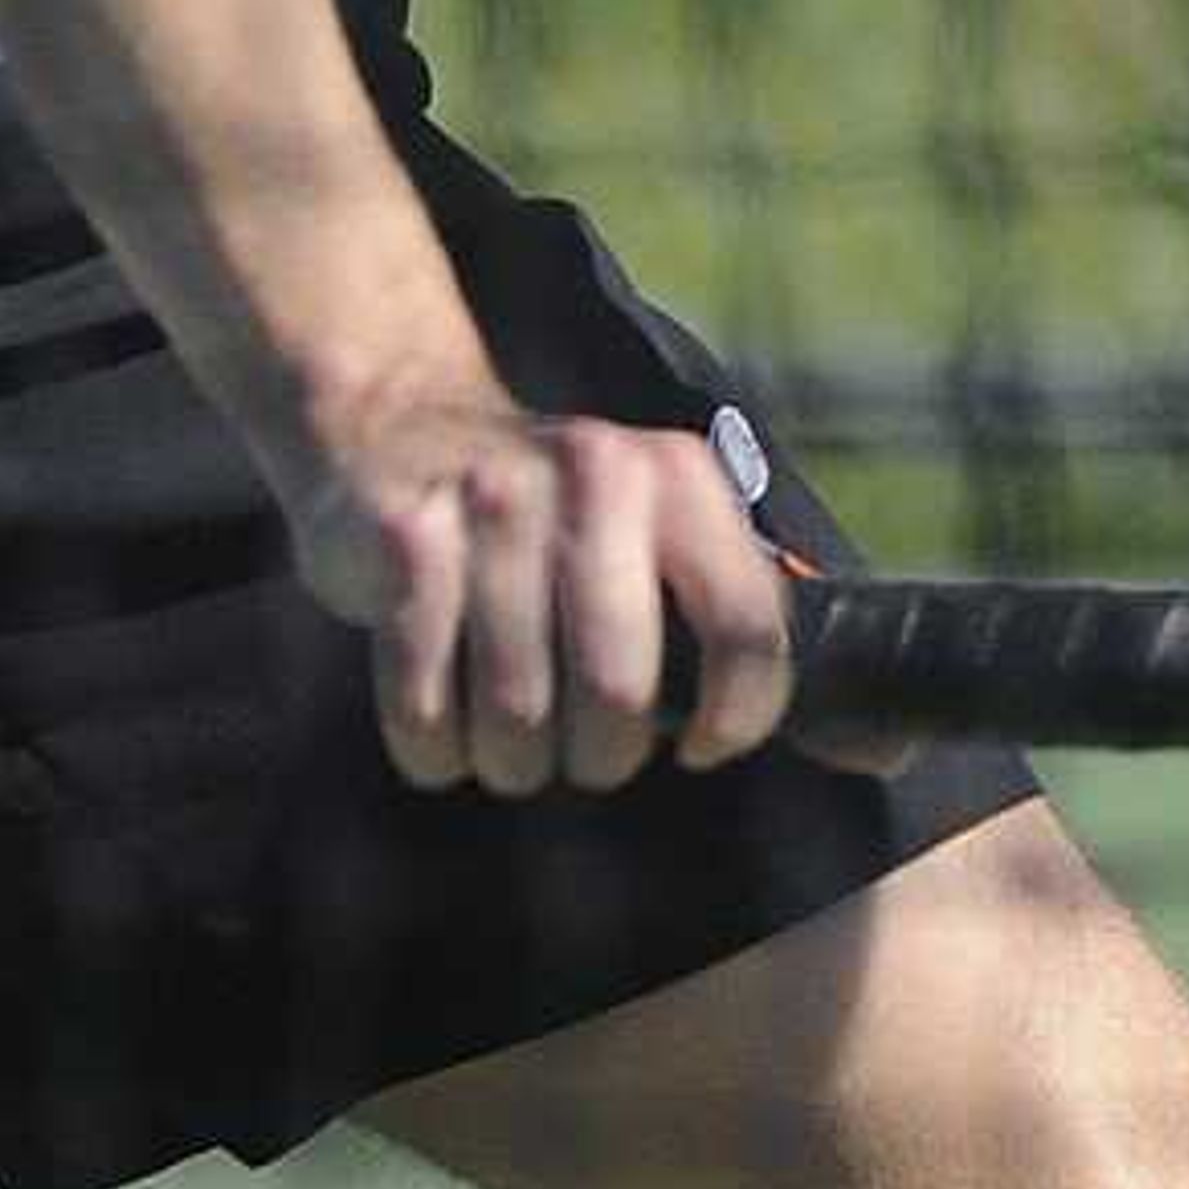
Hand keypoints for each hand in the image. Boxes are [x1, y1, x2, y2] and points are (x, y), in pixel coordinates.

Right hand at [284, 393, 794, 791]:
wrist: (402, 426)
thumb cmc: (548, 515)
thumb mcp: (646, 517)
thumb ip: (710, 594)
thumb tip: (785, 721)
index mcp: (676, 475)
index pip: (744, 623)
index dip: (737, 714)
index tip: (702, 746)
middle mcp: (594, 474)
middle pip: (618, 689)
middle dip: (602, 754)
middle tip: (586, 752)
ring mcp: (495, 501)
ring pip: (517, 713)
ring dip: (515, 761)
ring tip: (512, 742)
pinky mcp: (408, 539)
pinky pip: (424, 704)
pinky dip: (434, 748)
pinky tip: (442, 730)